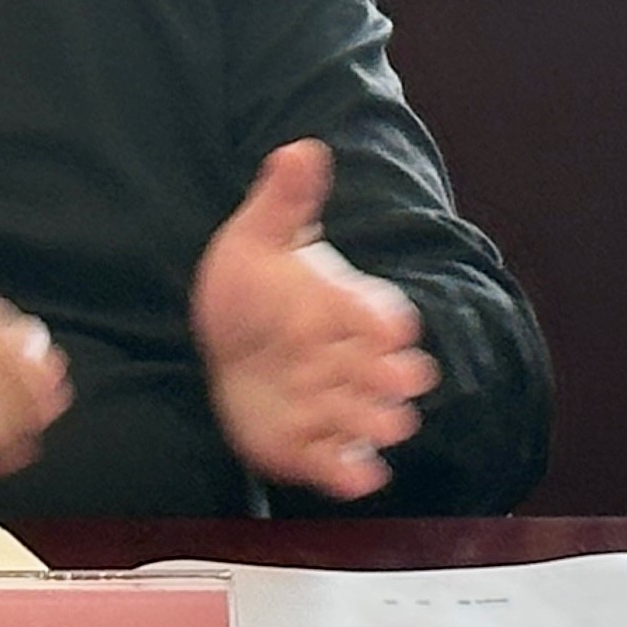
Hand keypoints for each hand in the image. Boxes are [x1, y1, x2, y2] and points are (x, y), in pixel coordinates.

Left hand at [191, 140, 440, 500]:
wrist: (227, 340)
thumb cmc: (256, 287)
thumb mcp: (261, 237)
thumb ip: (286, 199)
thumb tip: (300, 147)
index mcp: (350, 308)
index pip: (383, 315)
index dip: (385, 322)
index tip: (389, 326)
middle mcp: (354, 360)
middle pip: (391, 373)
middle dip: (393, 378)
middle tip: (398, 383)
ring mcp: (336, 404)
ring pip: (371, 419)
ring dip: (375, 422)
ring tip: (381, 428)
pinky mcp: (312, 444)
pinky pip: (338, 464)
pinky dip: (349, 474)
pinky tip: (356, 479)